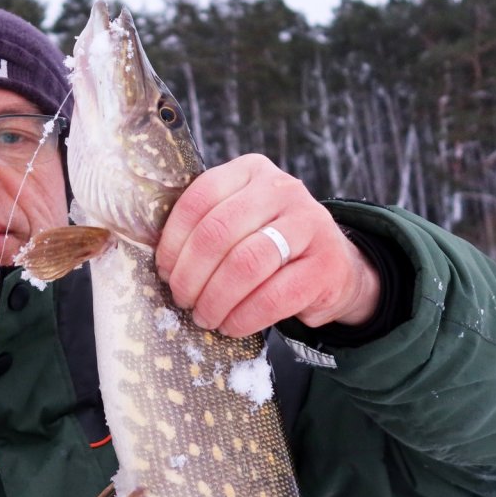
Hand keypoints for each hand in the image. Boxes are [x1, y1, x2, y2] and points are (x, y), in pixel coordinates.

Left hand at [154, 154, 380, 337]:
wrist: (332, 265)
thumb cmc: (270, 243)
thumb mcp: (241, 219)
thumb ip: (206, 224)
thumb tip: (163, 262)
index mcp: (251, 170)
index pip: (199, 199)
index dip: (173, 241)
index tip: (165, 271)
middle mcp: (282, 189)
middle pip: (218, 233)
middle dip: (191, 275)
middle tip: (183, 299)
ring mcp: (310, 224)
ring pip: (245, 264)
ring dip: (215, 299)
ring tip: (205, 316)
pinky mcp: (326, 264)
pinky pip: (274, 296)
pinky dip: (244, 317)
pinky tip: (231, 325)